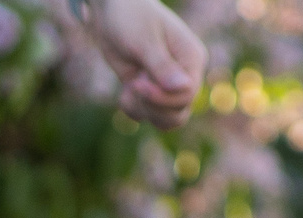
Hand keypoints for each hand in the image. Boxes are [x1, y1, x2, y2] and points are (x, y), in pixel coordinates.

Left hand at [79, 0, 206, 129]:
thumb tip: (185, 87)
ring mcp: (168, 86)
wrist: (111, 12)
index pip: (186, 96)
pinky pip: (148, 116)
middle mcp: (185, 75)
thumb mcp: (144, 40)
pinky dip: (133, 110)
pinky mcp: (151, 92)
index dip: (159, 98)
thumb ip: (162, 66)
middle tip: (134, 85)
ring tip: (130, 88)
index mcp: (192, 59)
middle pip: (178, 114)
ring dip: (143, 111)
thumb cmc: (130, 18)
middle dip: (151, 107)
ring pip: (165, 120)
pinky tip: (124, 91)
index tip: (136, 83)